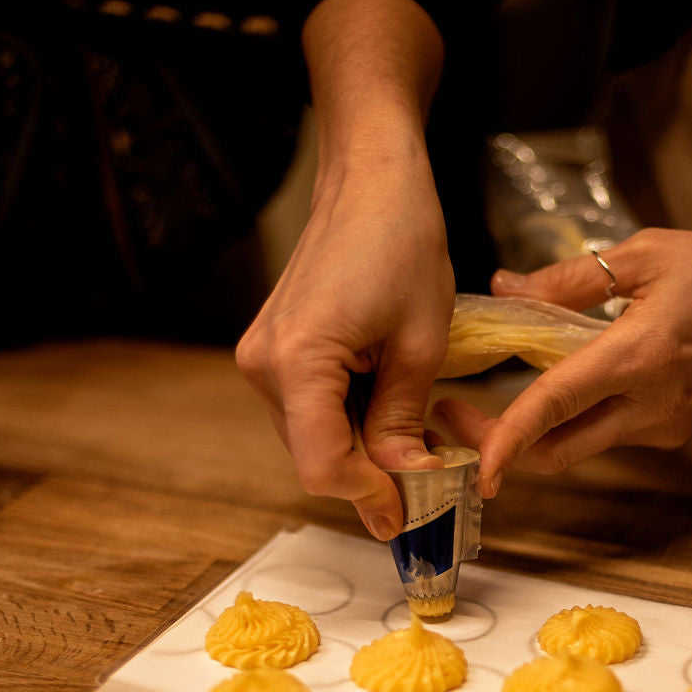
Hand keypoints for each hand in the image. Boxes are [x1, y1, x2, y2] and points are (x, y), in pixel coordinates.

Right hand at [235, 153, 452, 539]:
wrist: (369, 179)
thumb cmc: (402, 243)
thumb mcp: (420, 344)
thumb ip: (402, 423)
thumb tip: (404, 487)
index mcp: (297, 361)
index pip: (323, 466)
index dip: (369, 496)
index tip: (414, 511)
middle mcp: (263, 365)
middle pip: (314, 457)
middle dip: (371, 477)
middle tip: (430, 480)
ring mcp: (261, 357)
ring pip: (312, 439)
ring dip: (361, 449)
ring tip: (417, 432)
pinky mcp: (271, 350)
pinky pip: (309, 410)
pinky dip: (348, 421)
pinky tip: (388, 403)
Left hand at [433, 229, 691, 492]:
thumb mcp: (650, 253)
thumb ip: (570, 278)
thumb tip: (506, 287)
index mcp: (639, 357)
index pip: (554, 407)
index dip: (505, 438)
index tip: (470, 460)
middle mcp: (648, 407)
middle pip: (556, 453)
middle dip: (498, 447)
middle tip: (456, 413)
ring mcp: (661, 428)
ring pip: (578, 446)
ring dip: (534, 429)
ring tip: (500, 385)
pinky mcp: (670, 434)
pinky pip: (607, 432)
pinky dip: (575, 415)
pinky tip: (566, 377)